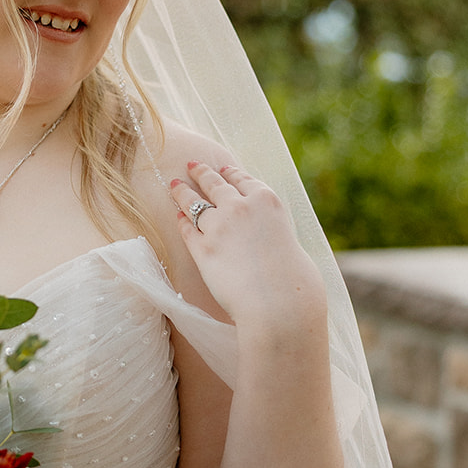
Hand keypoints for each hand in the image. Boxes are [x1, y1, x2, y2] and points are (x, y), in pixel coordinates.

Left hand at [169, 161, 325, 332]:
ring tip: (174, 185)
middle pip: (214, 184)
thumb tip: (265, 232)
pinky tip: (178, 218)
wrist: (278, 302)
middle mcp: (240, 207)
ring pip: (194, 203)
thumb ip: (271, 227)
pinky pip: (187, 230)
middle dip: (201, 172)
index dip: (230, 173)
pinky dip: (181, 222)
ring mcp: (218, 226)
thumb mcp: (288, 238)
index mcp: (266, 200)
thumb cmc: (293, 278)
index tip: (221, 168)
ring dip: (182, 192)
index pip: (242, 179)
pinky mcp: (203, 249)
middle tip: (191, 165)